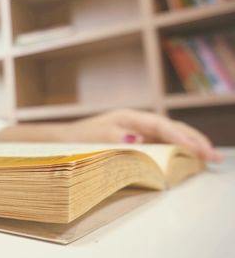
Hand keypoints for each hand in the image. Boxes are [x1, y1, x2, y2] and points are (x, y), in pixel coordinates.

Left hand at [63, 109, 222, 161]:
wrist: (65, 139)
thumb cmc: (77, 137)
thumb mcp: (92, 136)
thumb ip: (114, 136)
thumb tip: (139, 138)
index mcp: (127, 117)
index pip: (159, 125)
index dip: (178, 135)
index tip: (194, 147)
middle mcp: (136, 123)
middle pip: (171, 128)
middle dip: (193, 140)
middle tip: (212, 155)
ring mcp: (139, 131)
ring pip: (170, 136)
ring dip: (191, 144)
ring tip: (211, 157)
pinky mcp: (138, 141)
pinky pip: (162, 144)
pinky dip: (179, 150)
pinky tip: (192, 158)